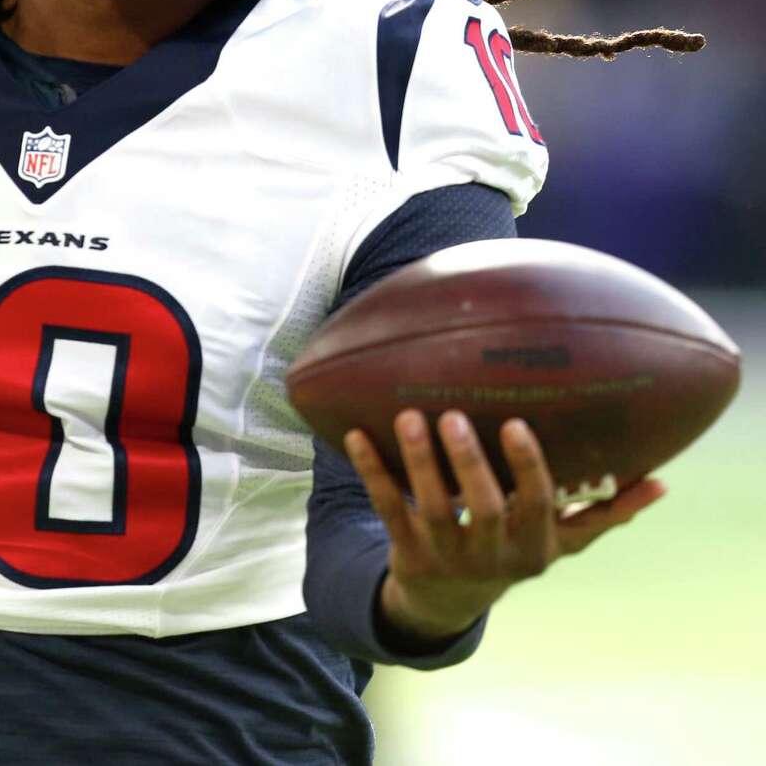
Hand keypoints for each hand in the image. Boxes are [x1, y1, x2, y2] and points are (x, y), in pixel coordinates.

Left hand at [345, 409, 667, 640]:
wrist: (448, 602)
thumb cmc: (512, 549)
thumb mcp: (560, 541)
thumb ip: (606, 513)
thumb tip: (661, 483)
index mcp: (533, 547)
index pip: (536, 507)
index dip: (527, 469)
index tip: (518, 425)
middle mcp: (491, 556)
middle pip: (481, 508)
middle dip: (467, 463)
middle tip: (454, 415)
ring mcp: (445, 556)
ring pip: (429, 508)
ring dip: (419, 462)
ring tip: (409, 415)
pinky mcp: (405, 552)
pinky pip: (386, 508)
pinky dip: (372, 472)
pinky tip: (357, 435)